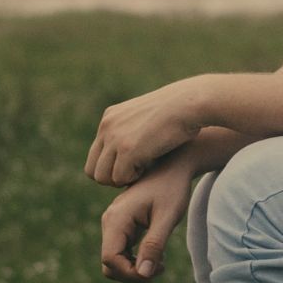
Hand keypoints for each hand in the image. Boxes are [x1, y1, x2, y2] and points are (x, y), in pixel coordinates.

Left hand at [84, 77, 207, 186]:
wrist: (189, 104)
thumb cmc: (178, 112)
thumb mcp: (147, 117)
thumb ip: (132, 131)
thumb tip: (128, 154)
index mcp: (110, 118)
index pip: (95, 156)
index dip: (111, 167)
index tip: (132, 166)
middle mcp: (107, 127)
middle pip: (92, 170)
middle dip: (112, 178)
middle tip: (135, 173)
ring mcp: (115, 138)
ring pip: (103, 177)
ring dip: (122, 179)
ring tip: (143, 169)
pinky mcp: (128, 149)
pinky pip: (120, 178)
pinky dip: (135, 177)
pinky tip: (150, 165)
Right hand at [99, 154, 193, 282]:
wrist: (173, 166)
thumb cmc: (172, 189)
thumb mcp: (167, 217)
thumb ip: (154, 245)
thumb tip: (143, 274)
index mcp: (117, 219)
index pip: (110, 259)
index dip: (130, 273)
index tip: (154, 273)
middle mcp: (110, 221)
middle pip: (109, 263)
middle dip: (133, 274)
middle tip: (160, 269)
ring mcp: (114, 223)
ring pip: (114, 260)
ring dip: (135, 268)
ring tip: (160, 263)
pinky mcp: (121, 225)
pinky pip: (121, 252)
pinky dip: (136, 259)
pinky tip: (157, 255)